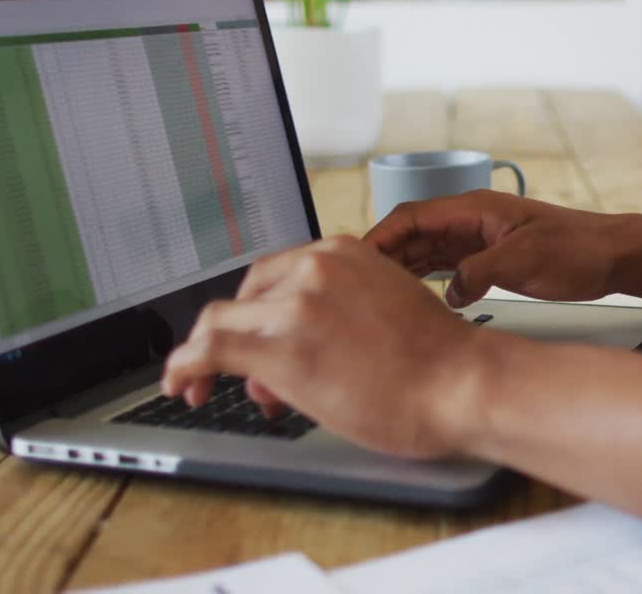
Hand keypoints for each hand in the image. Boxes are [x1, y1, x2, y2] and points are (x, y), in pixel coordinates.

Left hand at [161, 236, 507, 458]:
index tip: (257, 336)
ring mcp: (293, 305)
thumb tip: (304, 343)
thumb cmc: (441, 361)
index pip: (277, 273)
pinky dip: (182, 368)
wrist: (462, 384)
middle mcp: (314, 267)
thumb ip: (340, 311)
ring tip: (206, 389)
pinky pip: (206, 350)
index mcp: (345, 252)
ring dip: (206, 356)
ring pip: (219, 322)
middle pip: (245, 295)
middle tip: (250, 378)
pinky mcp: (277, 347)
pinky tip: (180, 387)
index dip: (260, 311)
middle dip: (240, 334)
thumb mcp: (388, 309)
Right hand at [364, 190, 633, 307]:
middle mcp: (470, 221)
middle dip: (382, 258)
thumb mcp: (524, 262)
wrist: (611, 256)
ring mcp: (478, 239)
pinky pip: (444, 267)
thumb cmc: (577, 249)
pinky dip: (425, 282)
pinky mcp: (488, 258)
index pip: (411, 217)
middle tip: (358, 287)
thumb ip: (480, 273)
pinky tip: (413, 300)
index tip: (355, 261)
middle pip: (411, 234)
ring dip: (400, 271)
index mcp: (474, 210)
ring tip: (375, 297)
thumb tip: (449, 291)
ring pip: (424, 252)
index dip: (379, 237)